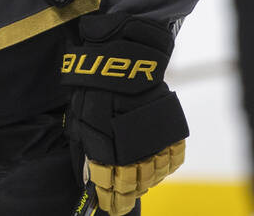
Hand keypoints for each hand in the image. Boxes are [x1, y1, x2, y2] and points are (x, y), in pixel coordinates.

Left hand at [63, 13, 187, 215]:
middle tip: (122, 196)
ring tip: (137, 179)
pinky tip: (155, 162)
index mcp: (105, 144)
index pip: (109, 184)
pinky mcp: (170, 127)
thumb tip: (89, 174)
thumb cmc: (95, 82)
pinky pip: (172, 156)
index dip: (110, 198)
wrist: (124, 53)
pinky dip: (164, 163)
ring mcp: (154, 138)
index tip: (109, 205)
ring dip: (145, 179)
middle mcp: (131, 145)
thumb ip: (86, 147)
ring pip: (154, 173)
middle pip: (133, 182)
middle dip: (127, 191)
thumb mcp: (80, 115)